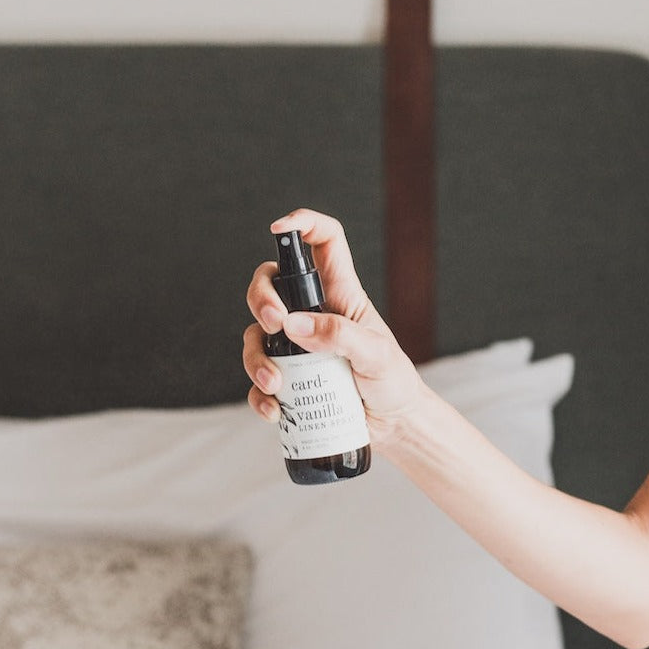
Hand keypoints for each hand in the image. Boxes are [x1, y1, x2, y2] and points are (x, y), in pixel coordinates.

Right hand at [243, 209, 425, 443]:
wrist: (394, 424)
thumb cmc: (393, 381)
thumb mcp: (376, 355)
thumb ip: (340, 335)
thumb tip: (294, 325)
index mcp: (341, 294)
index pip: (323, 243)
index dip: (303, 224)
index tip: (279, 229)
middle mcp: (314, 314)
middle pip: (272, 283)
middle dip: (260, 297)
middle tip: (273, 325)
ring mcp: (298, 346)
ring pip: (256, 333)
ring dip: (254, 356)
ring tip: (275, 383)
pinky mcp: (290, 379)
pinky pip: (259, 379)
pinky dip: (259, 394)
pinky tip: (274, 409)